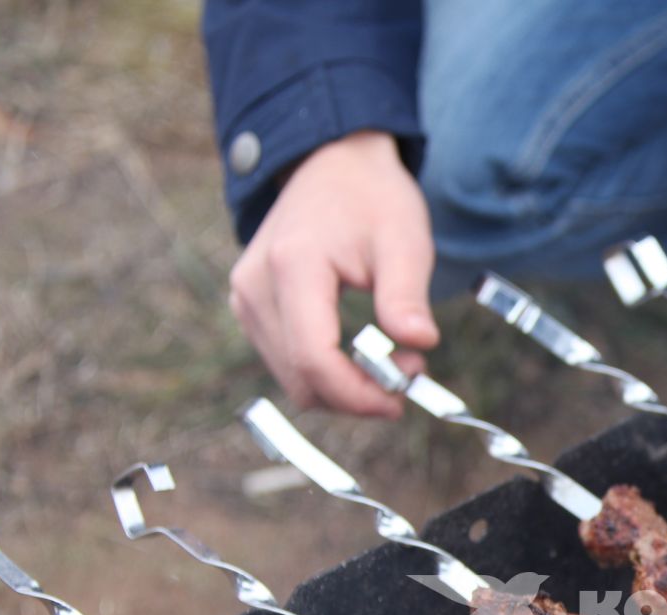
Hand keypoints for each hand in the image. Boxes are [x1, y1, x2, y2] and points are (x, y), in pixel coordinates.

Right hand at [228, 130, 436, 416]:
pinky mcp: (249, 307)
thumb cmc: (372, 199)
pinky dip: (327, 373)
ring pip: (293, 379)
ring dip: (344, 388)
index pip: (314, 358)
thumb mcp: (404, 240)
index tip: (402, 400)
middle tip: (410, 374)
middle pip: (301, 379)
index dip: (358, 395)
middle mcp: (255, 286)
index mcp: (292, 266)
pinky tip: (363, 355)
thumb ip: (406, 296)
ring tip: (395, 361)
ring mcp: (246, 298)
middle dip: (357, 395)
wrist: (331, 163)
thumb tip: (421, 344)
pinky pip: (286, 362)